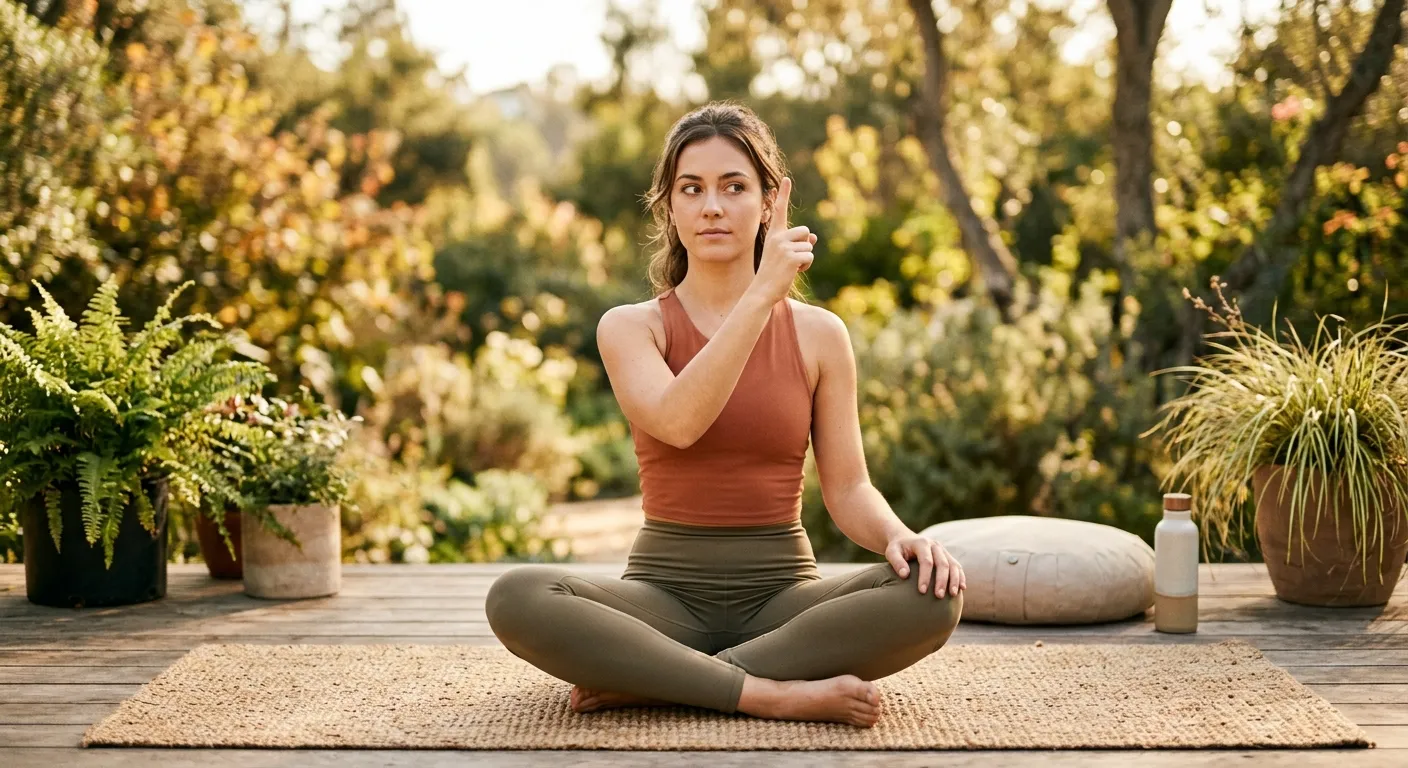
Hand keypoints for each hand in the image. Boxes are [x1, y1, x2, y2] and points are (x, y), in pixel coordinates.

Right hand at [748, 177, 816, 305]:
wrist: (763, 291)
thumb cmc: (774, 274)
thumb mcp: (784, 255)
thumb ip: (798, 244)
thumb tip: (813, 238)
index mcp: (774, 235)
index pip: (779, 211)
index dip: (783, 194)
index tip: (786, 179)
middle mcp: (777, 237)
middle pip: (805, 232)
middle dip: (804, 245)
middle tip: (790, 260)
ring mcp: (784, 247)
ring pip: (808, 246)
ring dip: (805, 258)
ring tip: (790, 267)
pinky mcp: (792, 257)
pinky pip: (809, 256)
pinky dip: (805, 266)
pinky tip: (793, 272)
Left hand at [885, 533, 964, 597]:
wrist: (905, 538)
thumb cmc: (897, 548)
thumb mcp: (891, 552)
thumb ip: (897, 562)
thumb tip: (904, 575)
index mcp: (921, 543)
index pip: (926, 561)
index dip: (925, 576)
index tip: (922, 591)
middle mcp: (935, 545)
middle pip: (942, 563)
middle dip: (941, 581)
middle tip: (938, 596)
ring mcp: (943, 550)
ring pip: (953, 565)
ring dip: (955, 580)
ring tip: (953, 594)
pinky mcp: (947, 555)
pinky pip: (957, 566)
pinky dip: (961, 576)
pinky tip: (962, 588)